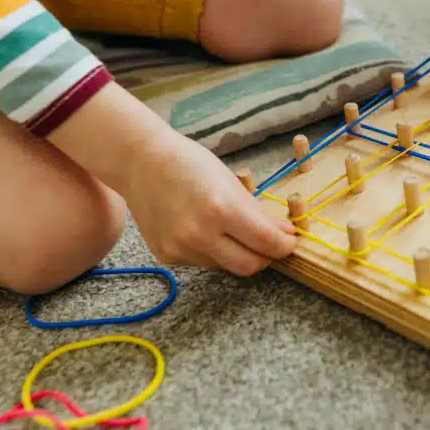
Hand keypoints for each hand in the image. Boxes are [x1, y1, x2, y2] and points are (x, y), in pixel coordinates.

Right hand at [123, 129, 296, 274]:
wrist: (140, 162)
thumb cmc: (189, 163)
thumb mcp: (231, 182)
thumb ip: (258, 213)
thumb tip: (284, 235)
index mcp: (221, 209)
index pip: (266, 244)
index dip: (284, 246)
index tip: (290, 241)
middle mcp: (199, 235)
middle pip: (249, 267)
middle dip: (265, 257)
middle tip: (268, 244)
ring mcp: (180, 249)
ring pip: (225, 266)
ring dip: (236, 253)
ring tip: (227, 228)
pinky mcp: (168, 257)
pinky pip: (203, 263)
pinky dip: (212, 251)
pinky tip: (202, 229)